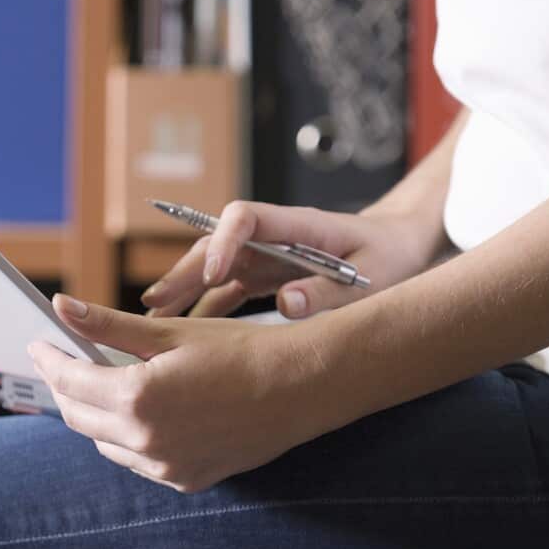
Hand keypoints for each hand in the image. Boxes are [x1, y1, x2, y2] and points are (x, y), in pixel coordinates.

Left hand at [28, 294, 334, 492]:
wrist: (299, 388)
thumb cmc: (239, 351)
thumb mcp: (170, 332)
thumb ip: (108, 327)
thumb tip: (61, 309)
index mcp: (138, 398)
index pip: (70, 381)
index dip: (49, 360)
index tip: (39, 344)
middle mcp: (145, 441)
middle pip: (79, 416)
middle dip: (66, 387)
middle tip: (63, 360)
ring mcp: (165, 467)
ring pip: (105, 443)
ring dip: (96, 414)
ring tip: (102, 383)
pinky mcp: (184, 479)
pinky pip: (137, 461)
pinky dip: (127, 437)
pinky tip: (139, 413)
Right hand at [140, 201, 442, 318]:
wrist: (397, 248)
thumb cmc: (389, 256)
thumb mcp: (373, 275)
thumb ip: (329, 290)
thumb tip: (287, 304)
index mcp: (296, 226)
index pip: (245, 217)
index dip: (224, 242)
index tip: (215, 275)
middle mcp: (271, 237)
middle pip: (215, 244)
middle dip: (185, 272)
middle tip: (156, 303)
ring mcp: (263, 256)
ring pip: (211, 268)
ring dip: (182, 290)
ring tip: (151, 319)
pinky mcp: (262, 276)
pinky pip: (223, 291)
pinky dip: (200, 308)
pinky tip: (177, 331)